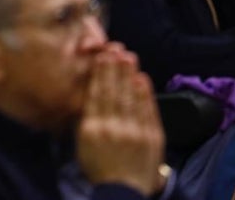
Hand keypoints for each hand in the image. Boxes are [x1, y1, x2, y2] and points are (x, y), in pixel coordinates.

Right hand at [77, 43, 165, 195]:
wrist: (123, 193)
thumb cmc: (100, 169)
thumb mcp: (83, 145)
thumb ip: (86, 120)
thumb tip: (90, 95)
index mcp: (92, 129)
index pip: (96, 94)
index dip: (99, 74)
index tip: (101, 56)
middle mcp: (112, 127)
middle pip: (113, 91)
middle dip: (114, 68)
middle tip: (115, 48)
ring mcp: (133, 131)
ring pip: (130, 97)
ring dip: (129, 74)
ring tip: (128, 56)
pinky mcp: (151, 137)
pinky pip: (147, 111)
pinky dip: (145, 94)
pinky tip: (141, 79)